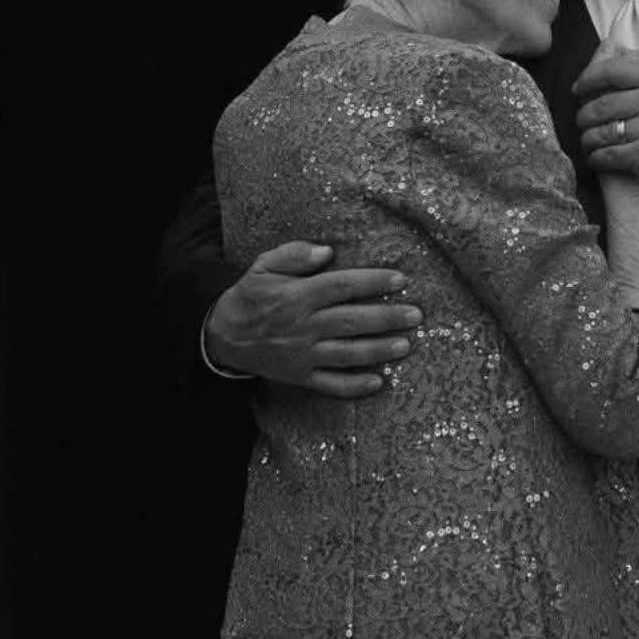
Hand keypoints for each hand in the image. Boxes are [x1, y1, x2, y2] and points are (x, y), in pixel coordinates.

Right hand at [205, 242, 420, 396]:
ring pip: (346, 354)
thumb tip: (327, 251)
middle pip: (351, 321)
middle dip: (386, 318)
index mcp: (296, 296)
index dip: (372, 281)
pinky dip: (354, 387)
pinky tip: (378, 383)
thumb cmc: (252, 295)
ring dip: (378, 351)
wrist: (222, 336)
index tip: (401, 278)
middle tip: (416, 315)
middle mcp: (302, 327)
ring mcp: (302, 355)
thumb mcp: (264, 265)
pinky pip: (330, 385)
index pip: (341, 286)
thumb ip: (294, 254)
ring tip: (407, 345)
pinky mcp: (300, 377)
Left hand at [573, 45, 638, 209]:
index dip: (588, 79)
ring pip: (599, 132)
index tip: (578, 89)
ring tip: (588, 143)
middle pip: (600, 104)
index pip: (612, 70)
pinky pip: (607, 156)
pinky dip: (595, 159)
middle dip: (583, 116)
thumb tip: (611, 47)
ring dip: (587, 140)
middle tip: (582, 122)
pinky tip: (597, 160)